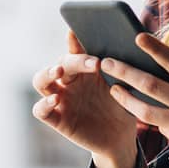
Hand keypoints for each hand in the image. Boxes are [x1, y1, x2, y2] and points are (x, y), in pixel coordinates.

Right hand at [32, 31, 136, 162]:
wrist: (122, 136)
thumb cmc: (123, 105)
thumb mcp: (125, 86)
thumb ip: (121, 68)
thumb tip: (128, 45)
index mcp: (85, 67)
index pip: (75, 48)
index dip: (74, 39)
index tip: (78, 31)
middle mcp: (69, 80)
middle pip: (61, 62)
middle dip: (74, 60)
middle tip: (95, 62)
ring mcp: (61, 98)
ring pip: (40, 80)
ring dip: (47, 73)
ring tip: (58, 71)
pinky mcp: (57, 119)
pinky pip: (40, 110)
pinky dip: (44, 103)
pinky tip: (55, 99)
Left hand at [101, 33, 168, 167]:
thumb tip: (167, 60)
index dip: (154, 47)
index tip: (137, 37)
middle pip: (150, 85)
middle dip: (124, 72)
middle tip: (107, 63)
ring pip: (145, 111)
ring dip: (125, 98)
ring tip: (114, 88)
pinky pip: (160, 126)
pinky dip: (149, 115)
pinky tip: (139, 106)